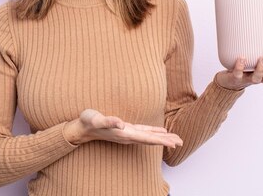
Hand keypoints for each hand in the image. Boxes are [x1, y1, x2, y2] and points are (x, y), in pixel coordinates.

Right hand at [63, 109, 182, 147]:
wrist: (81, 128)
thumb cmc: (88, 122)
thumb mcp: (97, 119)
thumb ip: (109, 121)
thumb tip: (121, 124)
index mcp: (125, 134)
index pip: (146, 138)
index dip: (161, 140)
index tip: (173, 143)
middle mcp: (128, 135)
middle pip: (151, 140)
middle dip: (166, 141)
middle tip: (181, 142)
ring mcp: (128, 133)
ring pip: (149, 137)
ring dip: (163, 138)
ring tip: (176, 139)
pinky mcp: (126, 129)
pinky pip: (144, 132)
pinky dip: (154, 131)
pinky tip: (161, 131)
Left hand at [215, 56, 262, 90]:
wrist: (231, 79)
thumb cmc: (249, 64)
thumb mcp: (259, 55)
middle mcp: (261, 78)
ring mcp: (248, 79)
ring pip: (257, 77)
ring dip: (261, 69)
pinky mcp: (236, 78)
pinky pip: (238, 74)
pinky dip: (240, 67)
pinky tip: (241, 58)